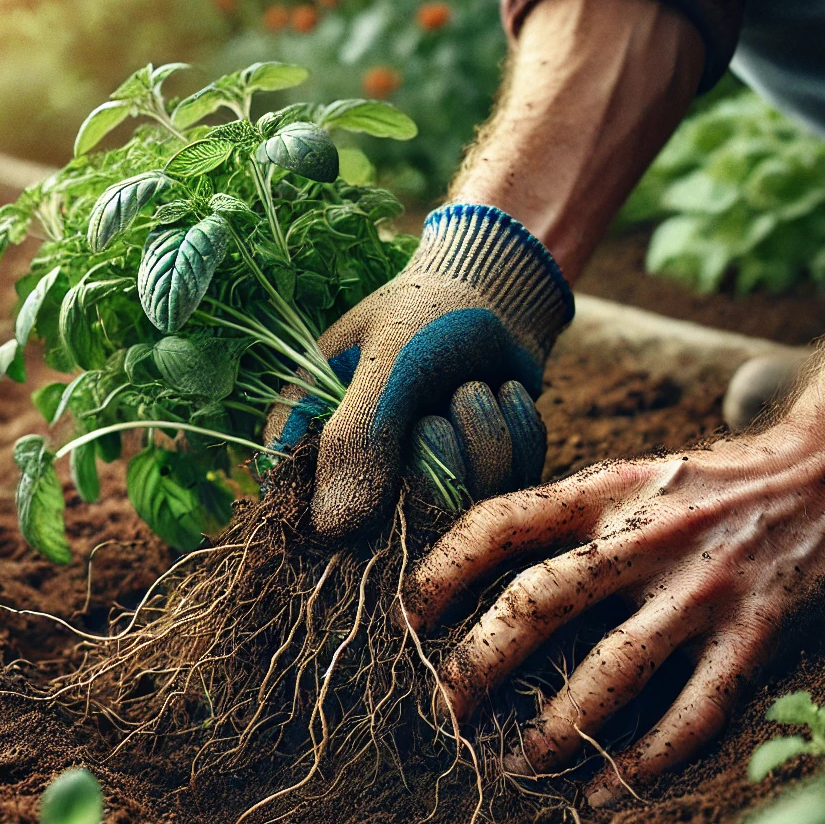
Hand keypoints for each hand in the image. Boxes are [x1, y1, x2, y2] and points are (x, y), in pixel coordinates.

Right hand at [264, 204, 572, 537]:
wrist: (497, 292)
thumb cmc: (427, 313)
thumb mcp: (387, 365)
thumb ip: (356, 440)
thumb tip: (330, 531)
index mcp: (309, 440)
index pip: (308, 518)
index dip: (349, 518)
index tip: (392, 478)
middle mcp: (361, 474)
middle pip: (398, 525)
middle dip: (438, 455)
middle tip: (442, 405)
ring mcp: (422, 484)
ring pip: (462, 509)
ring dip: (483, 436)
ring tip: (472, 387)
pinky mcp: (478, 484)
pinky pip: (506, 488)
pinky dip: (516, 435)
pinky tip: (503, 393)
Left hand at [402, 415, 824, 805]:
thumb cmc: (710, 482)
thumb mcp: (632, 475)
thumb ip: (571, 518)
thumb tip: (487, 580)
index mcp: (605, 490)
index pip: (501, 522)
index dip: (443, 570)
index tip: (412, 619)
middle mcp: (647, 535)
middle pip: (539, 601)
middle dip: (479, 664)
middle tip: (446, 712)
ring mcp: (703, 585)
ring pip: (612, 667)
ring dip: (557, 726)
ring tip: (521, 764)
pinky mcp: (756, 631)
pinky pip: (696, 711)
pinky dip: (646, 762)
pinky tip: (606, 793)